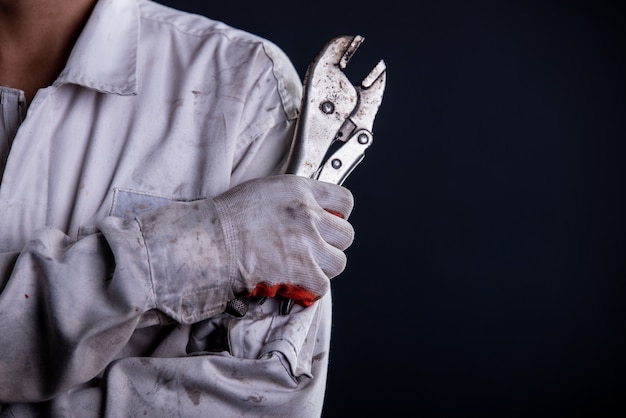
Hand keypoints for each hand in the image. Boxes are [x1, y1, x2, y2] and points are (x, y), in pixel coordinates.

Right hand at [213, 174, 353, 306]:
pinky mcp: (303, 271)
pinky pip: (322, 286)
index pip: (344, 200)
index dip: (338, 215)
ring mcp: (308, 244)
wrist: (208, 242)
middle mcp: (308, 215)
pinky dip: (309, 289)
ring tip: (299, 269)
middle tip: (312, 251)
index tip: (330, 224)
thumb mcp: (263, 192)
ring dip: (322, 268)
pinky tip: (292, 283)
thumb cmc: (225, 219)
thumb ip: (292, 200)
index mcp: (300, 190)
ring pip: (338, 262)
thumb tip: (306, 213)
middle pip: (346, 235)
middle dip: (331, 245)